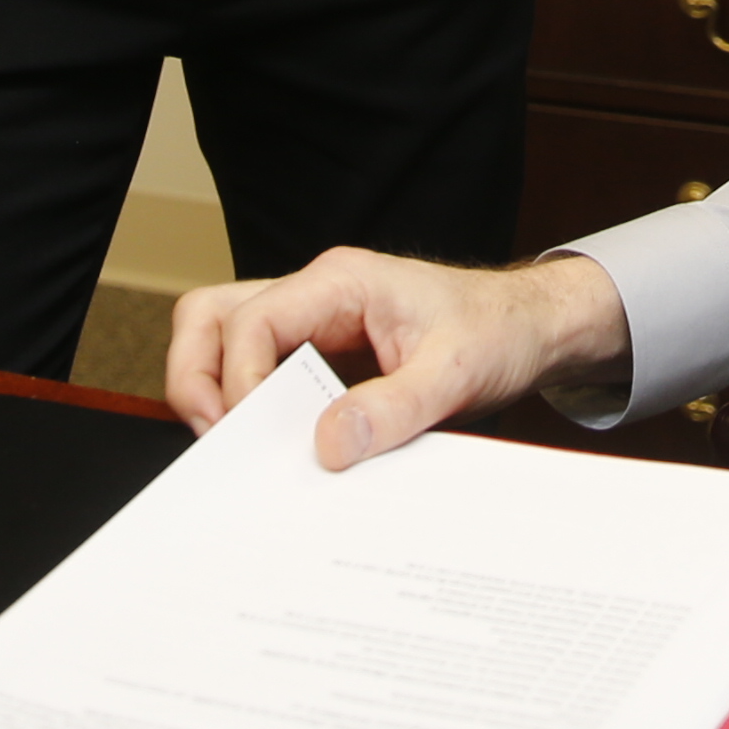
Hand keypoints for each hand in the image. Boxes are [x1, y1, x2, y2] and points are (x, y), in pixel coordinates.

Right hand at [167, 248, 630, 469]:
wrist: (531, 328)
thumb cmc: (498, 332)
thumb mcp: (456, 375)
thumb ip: (393, 409)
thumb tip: (327, 445)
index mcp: (342, 281)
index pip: (253, 320)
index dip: (238, 381)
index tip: (252, 436)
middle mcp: (317, 292)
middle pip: (212, 315)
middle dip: (197, 377)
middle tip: (217, 440)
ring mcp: (313, 318)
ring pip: (223, 334)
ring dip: (214, 388)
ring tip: (236, 446)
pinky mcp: (319, 349)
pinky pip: (257, 366)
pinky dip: (246, 402)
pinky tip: (271, 445)